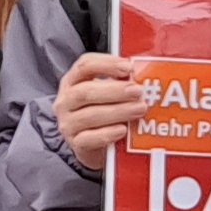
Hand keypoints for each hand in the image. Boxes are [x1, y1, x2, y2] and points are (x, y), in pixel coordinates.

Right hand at [55, 52, 147, 173]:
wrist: (94, 146)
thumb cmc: (103, 112)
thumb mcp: (107, 94)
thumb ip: (119, 83)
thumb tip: (144, 75)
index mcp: (72, 81)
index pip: (84, 65)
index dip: (106, 64)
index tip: (128, 67)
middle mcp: (65, 101)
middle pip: (86, 91)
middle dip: (115, 90)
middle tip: (138, 91)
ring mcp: (68, 123)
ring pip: (89, 115)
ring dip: (118, 111)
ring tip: (139, 109)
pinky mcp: (76, 144)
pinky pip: (89, 139)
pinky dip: (107, 134)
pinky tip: (123, 130)